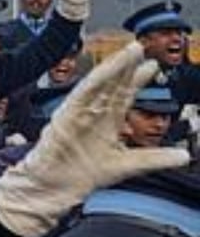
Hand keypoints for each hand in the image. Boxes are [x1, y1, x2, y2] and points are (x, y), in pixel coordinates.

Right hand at [0, 42, 190, 236]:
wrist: (53, 189)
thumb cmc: (80, 175)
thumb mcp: (127, 166)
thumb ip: (155, 159)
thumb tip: (184, 156)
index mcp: (105, 122)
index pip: (123, 95)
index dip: (137, 80)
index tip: (152, 65)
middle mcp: (92, 114)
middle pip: (111, 84)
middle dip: (126, 66)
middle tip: (140, 48)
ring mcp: (78, 113)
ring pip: (98, 84)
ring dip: (113, 67)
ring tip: (128, 51)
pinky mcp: (65, 116)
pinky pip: (81, 94)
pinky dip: (94, 81)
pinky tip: (106, 70)